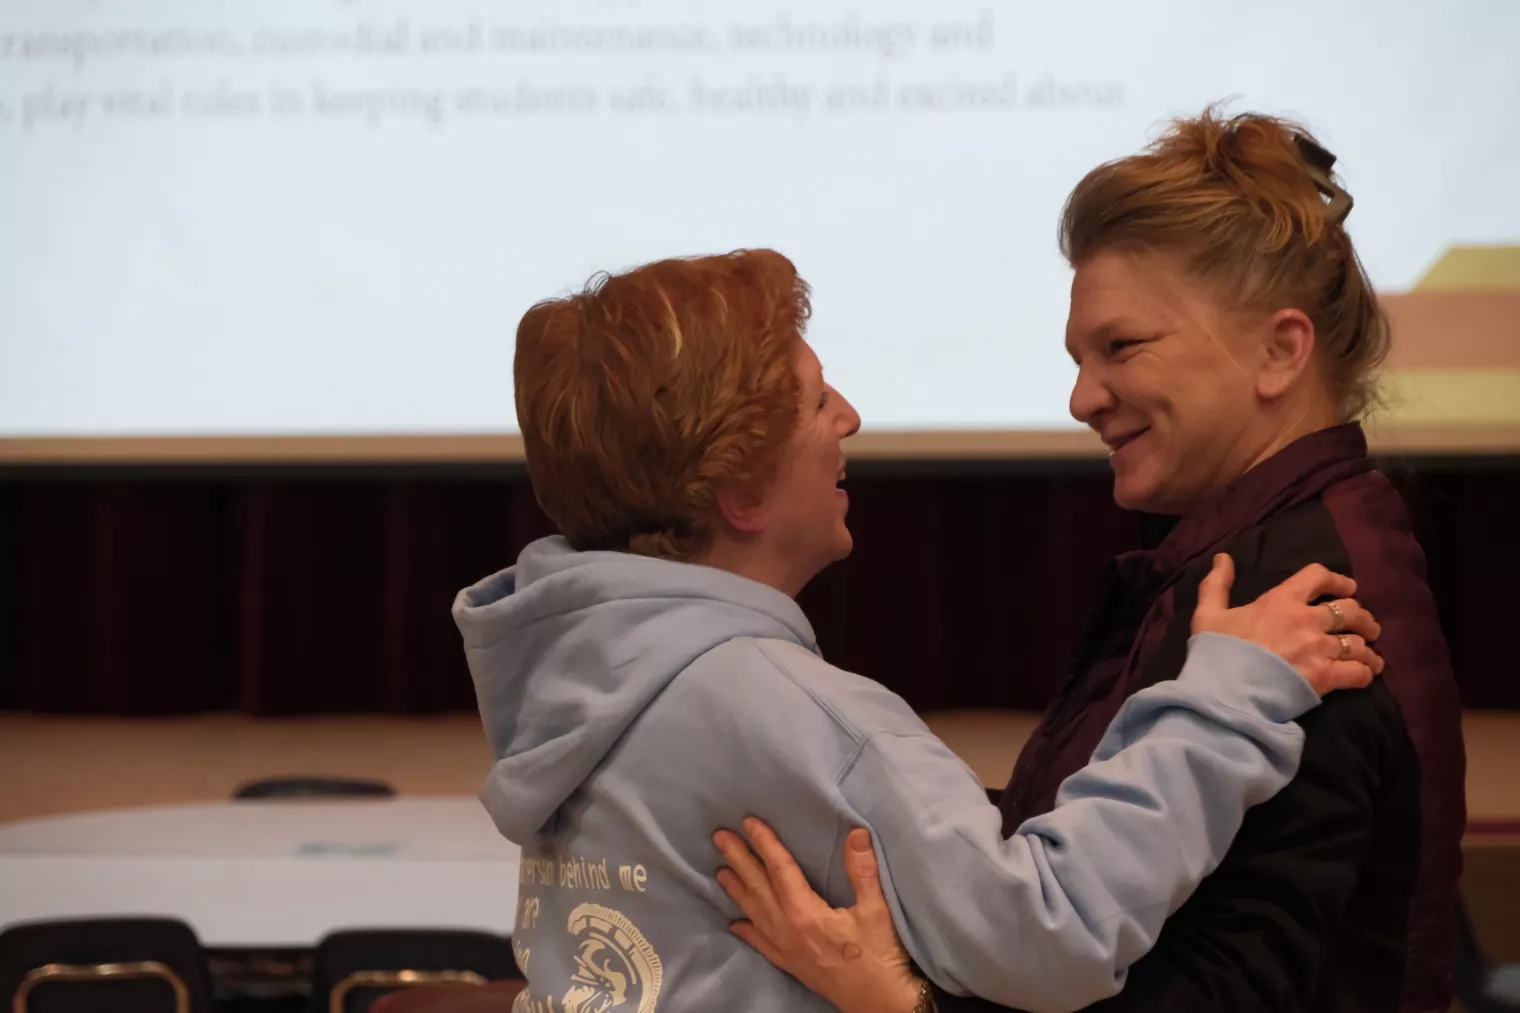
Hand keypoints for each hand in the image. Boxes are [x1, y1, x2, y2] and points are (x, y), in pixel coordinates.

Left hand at [714, 818, 922, 1012]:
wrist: (879, 1002)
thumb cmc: (880, 956)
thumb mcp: (877, 910)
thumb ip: (863, 871)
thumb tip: (856, 834)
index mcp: (806, 913)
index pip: (780, 869)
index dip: (764, 844)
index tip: (748, 823)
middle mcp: (788, 930)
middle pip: (759, 887)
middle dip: (739, 860)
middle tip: (720, 838)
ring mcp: (786, 949)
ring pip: (755, 913)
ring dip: (737, 890)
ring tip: (720, 871)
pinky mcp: (790, 964)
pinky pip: (761, 943)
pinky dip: (747, 931)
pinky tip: (736, 923)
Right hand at [1192, 554, 1384, 694]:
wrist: (1226, 690)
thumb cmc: (1217, 651)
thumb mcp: (1208, 612)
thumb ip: (1217, 584)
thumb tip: (1224, 558)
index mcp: (1281, 600)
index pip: (1319, 577)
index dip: (1338, 580)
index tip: (1349, 587)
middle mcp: (1307, 620)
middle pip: (1351, 611)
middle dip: (1363, 618)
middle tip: (1367, 627)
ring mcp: (1319, 648)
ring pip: (1358, 643)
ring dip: (1367, 649)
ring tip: (1370, 656)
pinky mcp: (1326, 676)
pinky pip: (1358, 672)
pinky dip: (1366, 673)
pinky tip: (1366, 675)